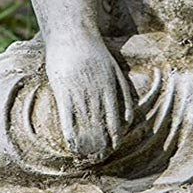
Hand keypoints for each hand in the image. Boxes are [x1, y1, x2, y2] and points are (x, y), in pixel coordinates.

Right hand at [45, 36, 133, 162]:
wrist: (73, 34)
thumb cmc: (94, 52)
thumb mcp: (114, 69)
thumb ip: (122, 90)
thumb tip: (129, 116)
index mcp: (111, 87)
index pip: (117, 119)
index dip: (116, 135)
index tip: (114, 147)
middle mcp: (97, 92)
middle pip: (103, 125)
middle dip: (104, 144)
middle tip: (102, 157)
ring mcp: (80, 92)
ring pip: (86, 124)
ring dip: (88, 143)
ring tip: (87, 157)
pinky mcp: (64, 91)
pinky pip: (68, 117)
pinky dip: (70, 133)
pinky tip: (71, 144)